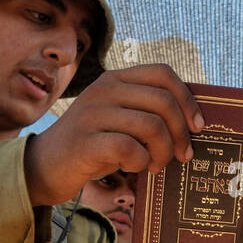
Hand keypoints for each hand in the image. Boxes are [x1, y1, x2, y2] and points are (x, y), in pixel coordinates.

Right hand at [23, 63, 202, 206]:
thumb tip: (193, 122)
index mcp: (115, 79)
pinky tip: (135, 168)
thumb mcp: (119, 119)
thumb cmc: (92, 146)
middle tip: (182, 156)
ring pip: (151, 126)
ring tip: (155, 165)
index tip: (198, 127)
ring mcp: (92, 113)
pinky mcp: (85, 140)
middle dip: (181, 133)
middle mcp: (104, 90)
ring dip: (163, 152)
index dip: (188, 100)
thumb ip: (146, 112)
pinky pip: (130, 148)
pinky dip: (141, 162)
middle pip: (163, 102)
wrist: (44, 167)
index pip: (163, 74)